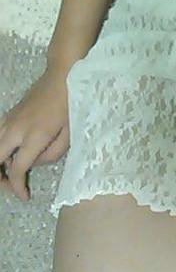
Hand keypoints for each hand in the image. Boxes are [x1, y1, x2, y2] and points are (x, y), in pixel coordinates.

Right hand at [0, 64, 71, 201]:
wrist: (62, 75)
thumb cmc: (72, 103)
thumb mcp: (71, 133)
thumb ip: (53, 154)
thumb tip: (36, 162)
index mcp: (34, 136)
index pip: (17, 169)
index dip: (18, 187)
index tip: (25, 196)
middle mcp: (16, 129)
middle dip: (0, 179)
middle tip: (10, 186)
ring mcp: (9, 120)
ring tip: (7, 173)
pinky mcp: (8, 114)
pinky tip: (9, 153)